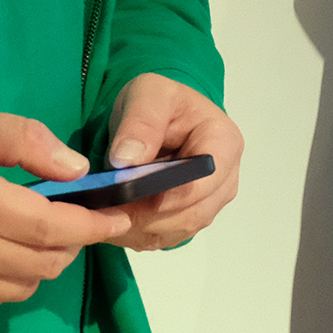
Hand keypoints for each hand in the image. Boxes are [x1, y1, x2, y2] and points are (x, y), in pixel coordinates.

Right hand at [0, 108, 127, 317]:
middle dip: (71, 243)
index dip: (93, 227)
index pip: (50, 228)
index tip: (119, 218)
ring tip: (31, 234)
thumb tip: (76, 169)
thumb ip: (20, 139)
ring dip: (40, 263)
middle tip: (74, 219)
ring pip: (21, 287)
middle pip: (43, 263)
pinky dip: (6, 280)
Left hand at [100, 74, 242, 250]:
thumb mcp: (148, 93)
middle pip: (192, 212)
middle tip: (107, 207)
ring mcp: (209, 202)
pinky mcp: (189, 218)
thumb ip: (140, 122)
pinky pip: (166, 238)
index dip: (169, 194)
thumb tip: (128, 160)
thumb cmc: (159, 102)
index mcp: (224, 142)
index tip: (131, 194)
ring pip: (178, 230)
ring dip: (140, 228)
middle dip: (148, 215)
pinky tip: (116, 218)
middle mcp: (225, 178)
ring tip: (107, 212)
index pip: (205, 181)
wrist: (158, 116)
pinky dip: (137, 234)